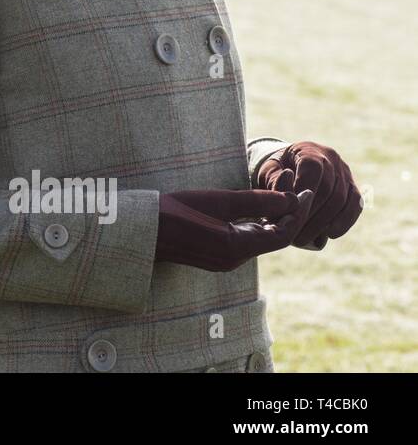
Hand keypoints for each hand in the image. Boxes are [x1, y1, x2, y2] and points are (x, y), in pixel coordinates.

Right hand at [155, 188, 313, 271]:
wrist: (141, 230)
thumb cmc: (174, 211)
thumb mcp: (217, 200)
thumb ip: (256, 200)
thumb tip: (291, 199)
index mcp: (236, 248)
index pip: (281, 234)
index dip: (297, 212)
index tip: (304, 189)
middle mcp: (235, 259)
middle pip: (273, 237)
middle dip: (287, 211)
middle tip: (296, 184)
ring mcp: (225, 260)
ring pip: (261, 239)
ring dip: (273, 216)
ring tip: (280, 190)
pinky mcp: (217, 255)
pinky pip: (247, 240)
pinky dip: (257, 223)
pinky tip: (258, 207)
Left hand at [255, 141, 362, 247]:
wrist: (291, 166)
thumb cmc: (277, 171)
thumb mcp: (268, 172)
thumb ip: (275, 182)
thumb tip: (288, 202)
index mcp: (309, 150)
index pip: (313, 169)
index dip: (304, 192)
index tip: (290, 214)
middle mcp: (332, 158)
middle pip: (328, 188)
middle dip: (312, 215)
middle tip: (295, 235)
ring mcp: (345, 173)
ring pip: (342, 199)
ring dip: (324, 222)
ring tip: (306, 239)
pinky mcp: (353, 188)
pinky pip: (355, 205)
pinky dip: (344, 221)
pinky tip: (330, 234)